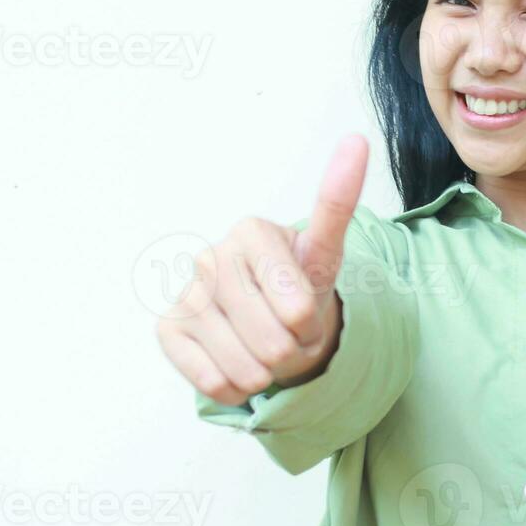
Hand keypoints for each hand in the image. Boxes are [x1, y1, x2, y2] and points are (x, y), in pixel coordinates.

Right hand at [157, 134, 368, 405]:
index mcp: (252, 232)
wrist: (272, 324)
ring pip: (246, 366)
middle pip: (273, 341)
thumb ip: (337, 205)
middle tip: (286, 332)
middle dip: (290, 348)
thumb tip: (357, 139)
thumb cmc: (298, 288)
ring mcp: (186, 294)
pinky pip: (216, 382)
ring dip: (266, 371)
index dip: (308, 323)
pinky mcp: (168, 330)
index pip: (297, 306)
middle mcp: (212, 257)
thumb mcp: (325, 256)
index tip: (304, 310)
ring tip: (263, 346)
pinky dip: (238, 386)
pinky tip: (237, 361)